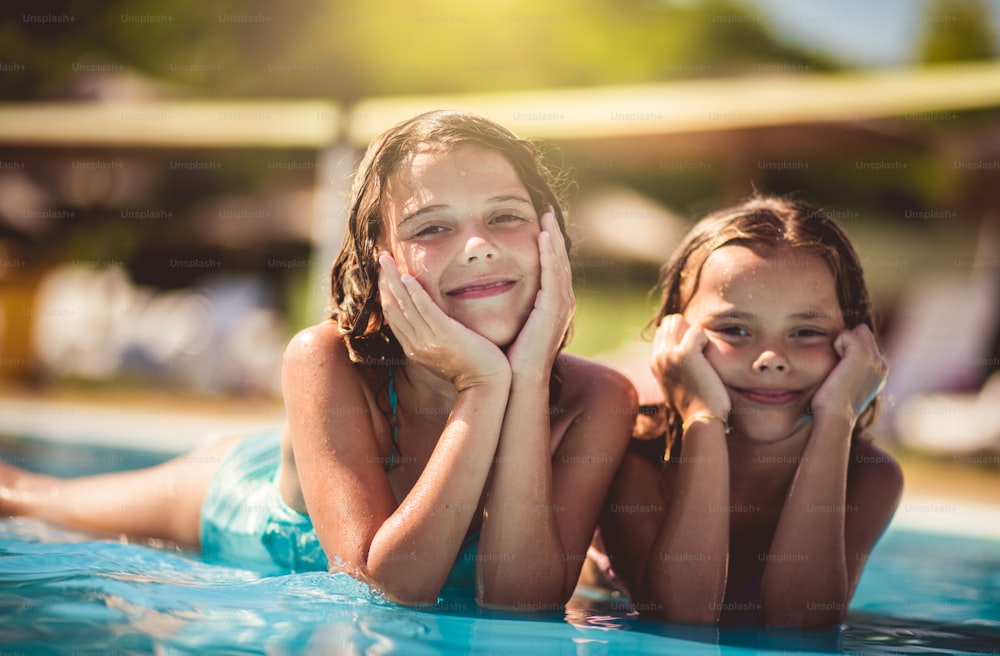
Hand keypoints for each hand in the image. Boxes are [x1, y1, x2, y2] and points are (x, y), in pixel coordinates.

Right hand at [379, 253, 509, 389]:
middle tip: (381, 258)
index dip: (385, 293)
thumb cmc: (471, 368)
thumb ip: (433, 339)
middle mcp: (416, 344)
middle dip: (384, 281)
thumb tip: (429, 324)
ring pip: (404, 305)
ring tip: (386, 259)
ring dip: (393, 279)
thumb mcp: (444, 354)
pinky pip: (425, 309)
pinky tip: (406, 276)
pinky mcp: (446, 334)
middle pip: (393, 307)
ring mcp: (429, 340)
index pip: (393, 316)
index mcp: (414, 348)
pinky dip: (414, 292)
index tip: (383, 274)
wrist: (485, 385)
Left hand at [505, 209, 574, 378]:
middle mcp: (561, 303)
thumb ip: (509, 306)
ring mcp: (561, 306)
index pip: (552, 268)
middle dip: (554, 236)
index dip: (548, 246)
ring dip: (553, 239)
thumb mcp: (512, 323)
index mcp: (552, 306)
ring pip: (559, 264)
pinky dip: (550, 254)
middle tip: (547, 212)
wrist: (518, 379)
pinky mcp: (554, 308)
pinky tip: (543, 237)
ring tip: (547, 218)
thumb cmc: (511, 356)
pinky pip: (553, 274)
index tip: (540, 224)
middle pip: (560, 261)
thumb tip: (488, 290)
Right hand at [651, 314, 730, 420]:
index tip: (695, 351)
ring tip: (704, 355)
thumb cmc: (697, 405)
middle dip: (688, 330)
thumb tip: (679, 362)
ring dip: (696, 333)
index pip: (664, 332)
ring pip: (679, 321)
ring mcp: (669, 354)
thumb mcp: (678, 387)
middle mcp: (658, 356)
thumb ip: (674, 371)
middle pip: (670, 322)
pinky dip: (706, 340)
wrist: (702, 418)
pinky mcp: (684, 354)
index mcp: (655, 363)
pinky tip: (708, 359)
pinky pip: (697, 330)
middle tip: (701, 351)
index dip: (682, 334)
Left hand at [810, 324, 886, 425]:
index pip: (866, 342)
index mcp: (880, 371)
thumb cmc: (834, 405)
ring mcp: (874, 358)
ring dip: (842, 342)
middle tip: (838, 364)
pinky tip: (836, 365)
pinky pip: (845, 334)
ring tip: (838, 365)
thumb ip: (853, 370)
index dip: (849, 347)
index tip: (841, 368)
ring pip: (856, 331)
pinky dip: (836, 345)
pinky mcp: (862, 354)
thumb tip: (843, 357)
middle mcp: (881, 363)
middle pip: (863, 332)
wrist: (836, 417)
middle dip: (848, 341)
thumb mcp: (850, 385)